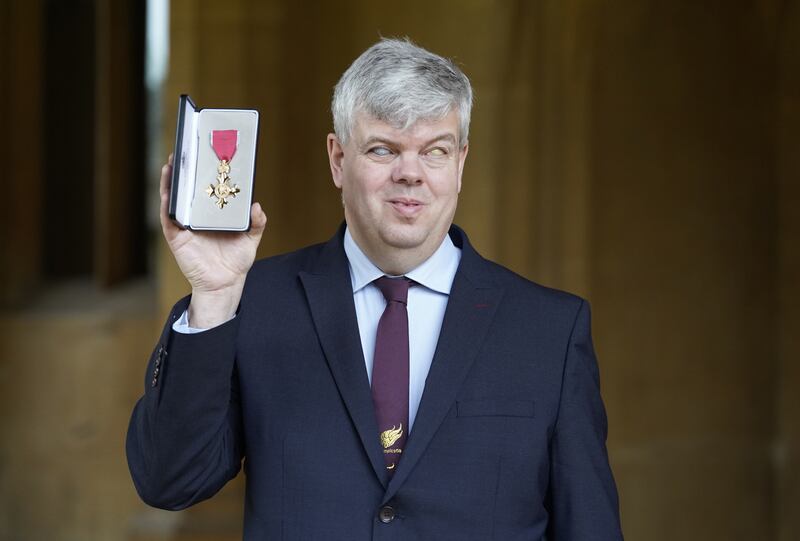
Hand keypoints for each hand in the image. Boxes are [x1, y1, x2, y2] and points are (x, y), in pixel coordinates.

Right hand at [159, 154, 266, 327]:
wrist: (225, 283)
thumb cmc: (236, 260)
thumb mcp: (251, 238)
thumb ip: (257, 222)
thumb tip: (257, 206)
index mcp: (213, 213)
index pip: (207, 188)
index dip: (205, 172)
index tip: (206, 154)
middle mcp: (197, 216)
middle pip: (188, 189)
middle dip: (184, 171)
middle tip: (185, 150)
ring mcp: (185, 225)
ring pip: (175, 199)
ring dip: (171, 182)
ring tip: (172, 164)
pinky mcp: (176, 236)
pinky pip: (168, 217)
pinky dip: (167, 204)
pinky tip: (168, 191)